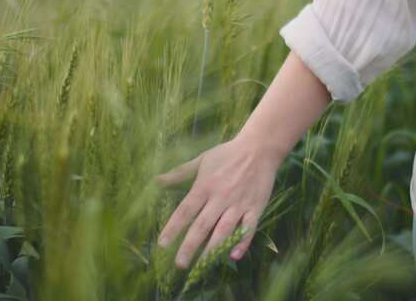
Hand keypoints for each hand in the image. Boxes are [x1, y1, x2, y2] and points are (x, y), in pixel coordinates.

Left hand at [156, 136, 282, 268]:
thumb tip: (155, 181)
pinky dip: (242, 242)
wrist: (259, 148)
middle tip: (179, 264)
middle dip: (189, 246)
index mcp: (204, 186)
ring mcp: (238, 204)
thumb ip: (179, 173)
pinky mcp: (255, 208)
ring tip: (201, 267)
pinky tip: (234, 256)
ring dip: (212, 250)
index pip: (185, 211)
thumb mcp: (201, 160)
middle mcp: (220, 197)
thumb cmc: (227, 154)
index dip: (173, 228)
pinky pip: (249, 229)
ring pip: (224, 230)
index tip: (162, 244)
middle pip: (202, 225)